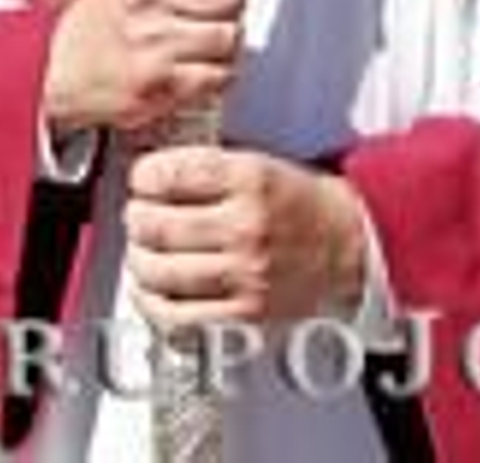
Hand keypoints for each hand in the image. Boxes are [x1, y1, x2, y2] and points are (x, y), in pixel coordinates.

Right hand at [43, 0, 256, 138]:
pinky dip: (216, 72)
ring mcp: (153, 43)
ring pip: (232, 35)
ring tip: (200, 36)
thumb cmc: (107, 8)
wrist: (63, 68)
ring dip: (225, 37)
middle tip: (208, 4)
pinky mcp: (162, 86)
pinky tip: (194, 63)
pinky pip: (222, 75)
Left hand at [126, 145, 366, 330]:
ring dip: (138, 258)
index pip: (172, 174)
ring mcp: (245, 274)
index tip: (140, 179)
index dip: (144, 176)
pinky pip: (178, 317)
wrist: (345, 244)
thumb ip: (206, 166)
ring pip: (161, 271)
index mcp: (250, 178)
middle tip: (136, 213)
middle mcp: (247, 226)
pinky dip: (151, 304)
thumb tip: (151, 171)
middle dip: (135, 217)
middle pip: (158, 224)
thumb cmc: (298, 202)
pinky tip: (149, 288)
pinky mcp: (244, 315)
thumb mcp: (257, 161)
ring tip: (141, 248)